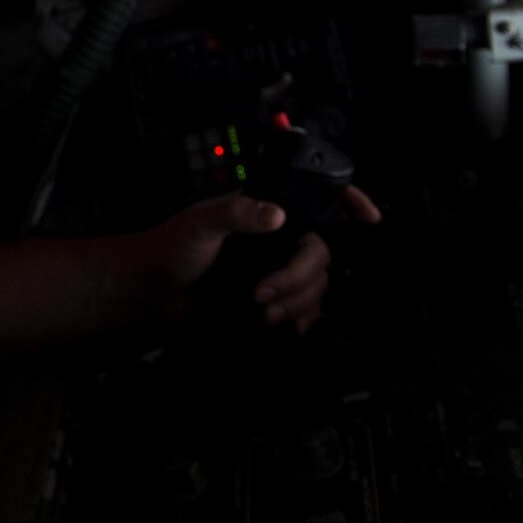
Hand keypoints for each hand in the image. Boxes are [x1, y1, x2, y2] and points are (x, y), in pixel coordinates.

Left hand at [132, 186, 380, 332]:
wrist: (153, 293)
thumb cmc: (171, 248)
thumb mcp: (202, 223)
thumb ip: (237, 213)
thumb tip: (275, 215)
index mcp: (266, 210)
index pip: (318, 198)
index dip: (349, 202)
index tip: (368, 217)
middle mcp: (278, 239)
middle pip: (321, 253)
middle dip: (298, 277)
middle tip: (262, 291)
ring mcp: (277, 270)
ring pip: (316, 285)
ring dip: (294, 302)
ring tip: (260, 311)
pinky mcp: (273, 300)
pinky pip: (306, 311)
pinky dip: (299, 320)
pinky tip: (279, 324)